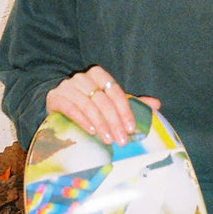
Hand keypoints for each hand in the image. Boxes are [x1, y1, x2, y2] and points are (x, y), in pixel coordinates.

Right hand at [45, 65, 160, 145]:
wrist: (56, 101)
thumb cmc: (88, 102)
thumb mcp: (109, 100)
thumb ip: (131, 102)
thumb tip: (157, 104)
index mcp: (98, 74)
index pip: (115, 91)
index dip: (125, 110)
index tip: (131, 128)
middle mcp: (83, 78)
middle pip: (103, 100)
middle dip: (114, 121)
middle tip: (121, 139)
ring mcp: (68, 86)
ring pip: (88, 105)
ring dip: (101, 124)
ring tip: (108, 139)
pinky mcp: (55, 97)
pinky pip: (71, 109)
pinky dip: (83, 121)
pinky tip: (92, 132)